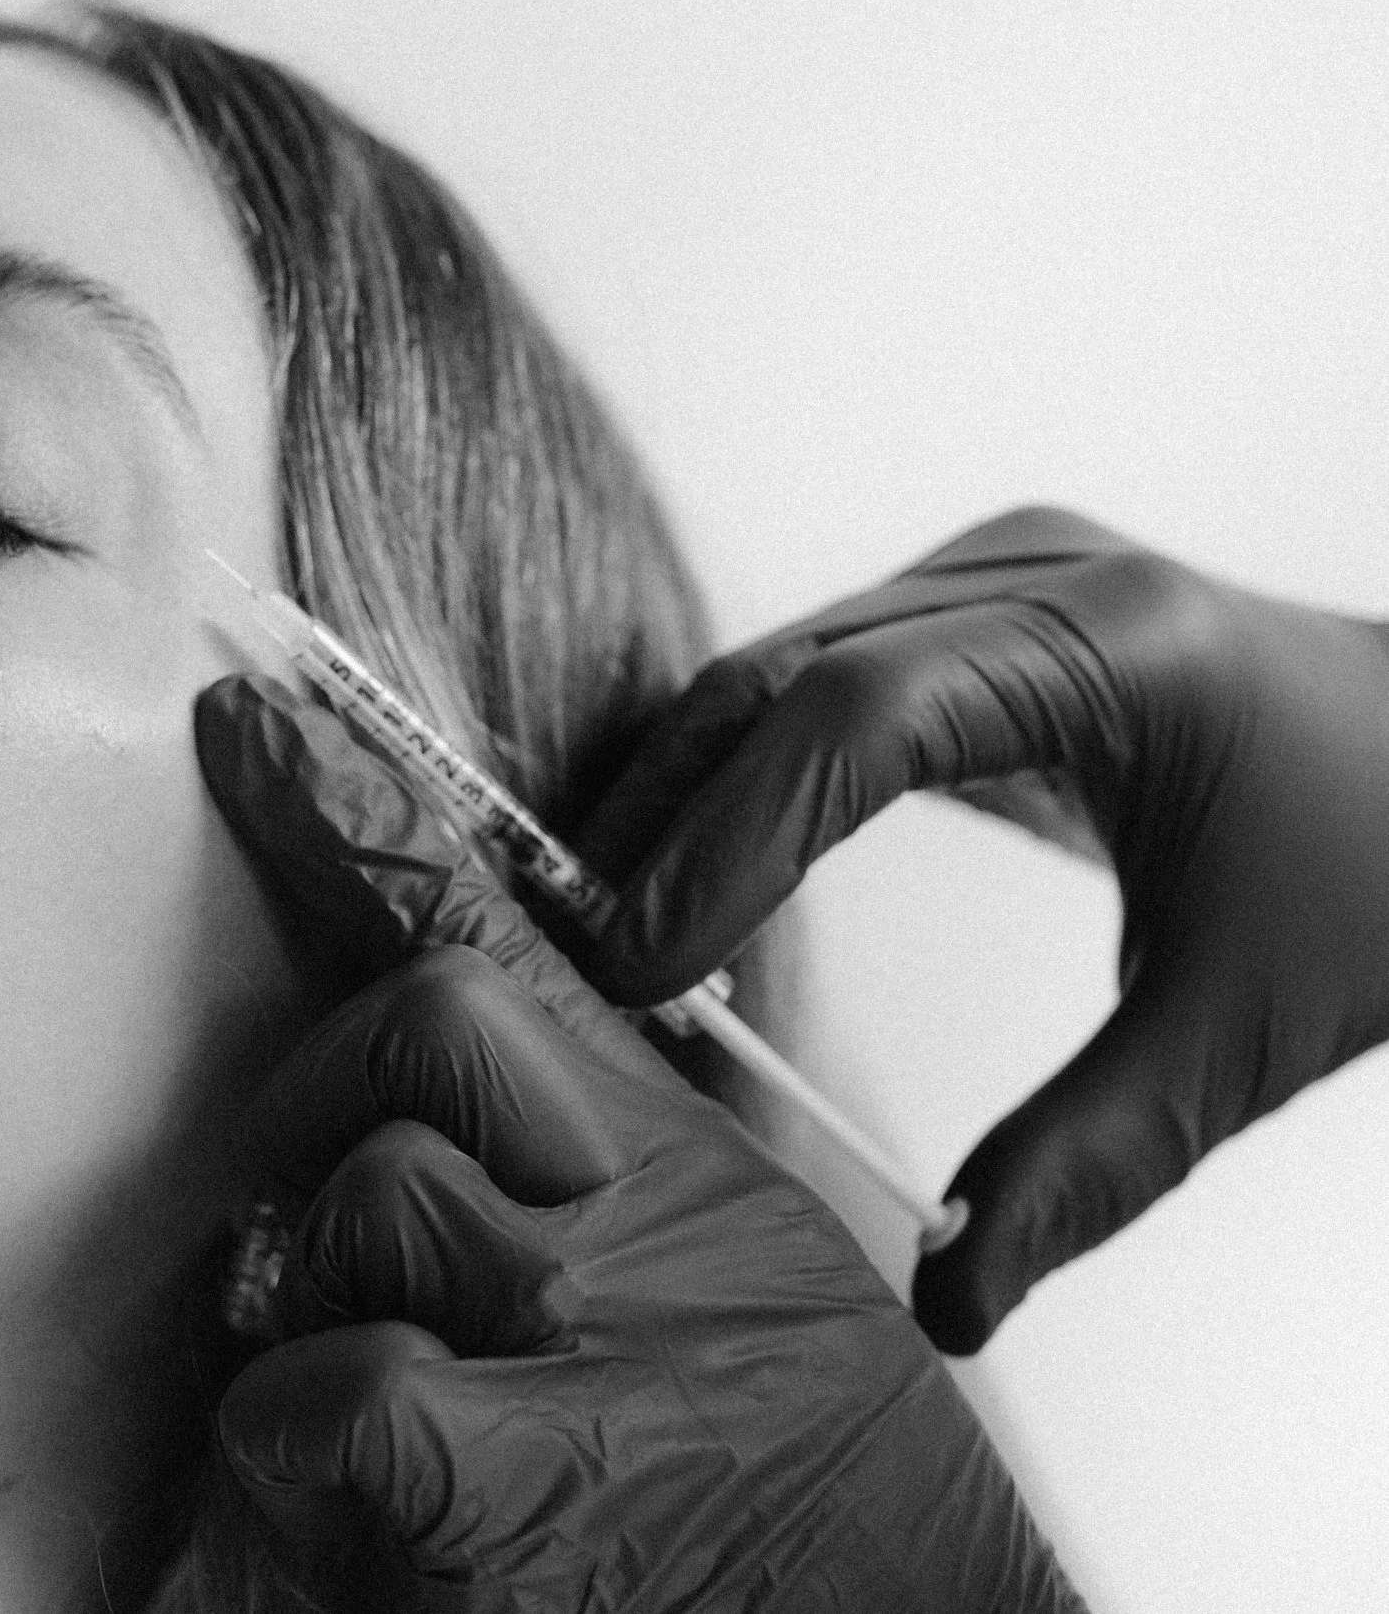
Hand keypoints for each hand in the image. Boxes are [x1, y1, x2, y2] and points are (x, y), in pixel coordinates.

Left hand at [194, 674, 1079, 1611]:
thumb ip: (570, 1137)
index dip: (353, 810)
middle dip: (330, 1116)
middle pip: (411, 1024)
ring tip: (404, 1404)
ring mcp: (583, 1329)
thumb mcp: (713, 1262)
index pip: (489, 928)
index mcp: (670, 1144)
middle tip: (353, 1243)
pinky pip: (335, 1386)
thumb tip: (401, 1060)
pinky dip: (302, 1435)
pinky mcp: (518, 1485)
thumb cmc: (786, 1476)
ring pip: (359, 1195)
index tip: (249, 721)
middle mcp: (636, 1204)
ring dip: (327, 1306)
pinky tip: (354, 1483)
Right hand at [572, 506, 1388, 1351]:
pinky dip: (739, 772)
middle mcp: (1039, 574)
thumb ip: (1089, 1167)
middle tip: (570, 955)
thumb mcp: (1242, 1032)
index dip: (724, 840)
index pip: (857, 717)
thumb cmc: (1382, 878)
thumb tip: (944, 1302)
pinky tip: (688, 866)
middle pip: (783, 675)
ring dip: (683, 791)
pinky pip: (816, 677)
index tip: (633, 960)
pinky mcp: (978, 608)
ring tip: (608, 925)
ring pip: (777, 667)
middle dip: (664, 815)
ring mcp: (1002, 575)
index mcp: (1114, 646)